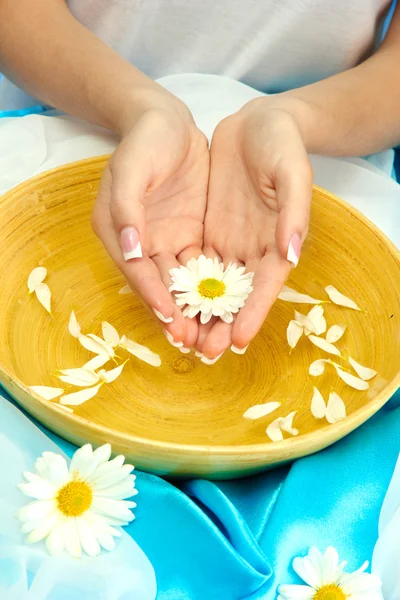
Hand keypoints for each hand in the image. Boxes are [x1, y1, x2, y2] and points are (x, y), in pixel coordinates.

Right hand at [92, 96, 208, 345]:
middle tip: (192, 342)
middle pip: (158, 285)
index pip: (136, 270)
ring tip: (209, 336)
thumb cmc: (145, 141)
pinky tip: (224, 307)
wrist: (169, 121)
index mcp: (116, 230)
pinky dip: (209, 287)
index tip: (170, 317)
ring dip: (193, 309)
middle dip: (174, 314)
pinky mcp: (189, 235)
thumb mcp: (131, 169)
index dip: (152, 295)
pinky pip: (201, 266)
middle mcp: (140, 243)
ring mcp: (166, 241)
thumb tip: (130, 250)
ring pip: (181, 282)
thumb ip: (127, 209)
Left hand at [198, 97, 312, 356]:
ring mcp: (230, 242)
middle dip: (222, 324)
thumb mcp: (291, 171)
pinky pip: (194, 264)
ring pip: (213, 286)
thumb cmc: (281, 144)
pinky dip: (185, 287)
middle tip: (205, 351)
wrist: (255, 123)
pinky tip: (171, 305)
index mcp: (279, 240)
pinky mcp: (209, 232)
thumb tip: (291, 253)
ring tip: (184, 339)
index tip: (237, 339)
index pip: (266, 285)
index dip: (253, 313)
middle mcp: (254, 249)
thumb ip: (293, 213)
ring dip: (200, 314)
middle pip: (238, 296)